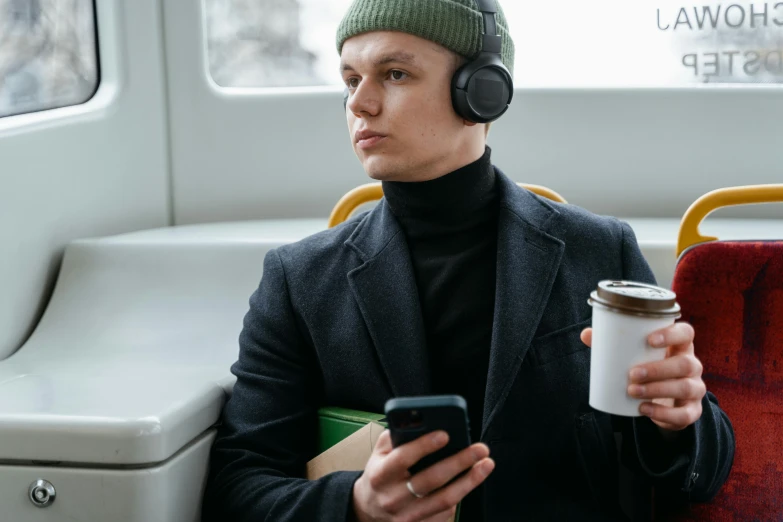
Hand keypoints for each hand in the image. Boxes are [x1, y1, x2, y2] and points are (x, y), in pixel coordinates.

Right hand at [352, 430, 493, 521]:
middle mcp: (393, 498)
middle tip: (479, 448)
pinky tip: (471, 481)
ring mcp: (406, 516)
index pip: (402, 459)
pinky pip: (446, 513)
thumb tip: (422, 421)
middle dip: (459, 462)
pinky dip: (461, 495)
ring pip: (444, 499)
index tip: (445, 434)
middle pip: (430, 480)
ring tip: (486, 464)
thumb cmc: (380, 473)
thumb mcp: (379, 453)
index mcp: (380, 475)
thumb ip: (396, 436)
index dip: (424, 446)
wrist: (369, 510)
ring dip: (469, 481)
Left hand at [580, 322, 705, 431]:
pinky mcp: (692, 411)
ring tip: (632, 391)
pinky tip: (644, 410)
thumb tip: (586, 335)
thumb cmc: (647, 367)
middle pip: (686, 364)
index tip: (649, 340)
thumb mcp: (634, 355)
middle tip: (631, 374)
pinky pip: (684, 414)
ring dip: (658, 390)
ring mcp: (695, 389)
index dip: (672, 334)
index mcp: (680, 346)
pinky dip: (663, 414)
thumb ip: (613, 344)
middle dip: (658, 369)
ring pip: (685, 388)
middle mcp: (692, 366)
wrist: (662, 400)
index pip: (686, 333)